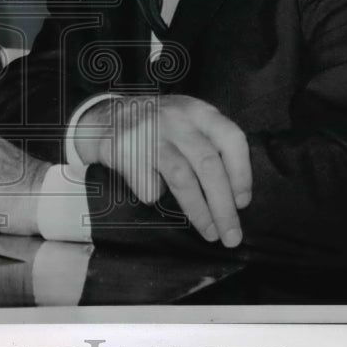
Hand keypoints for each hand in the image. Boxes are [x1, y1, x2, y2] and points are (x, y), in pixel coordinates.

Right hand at [74, 94, 251, 246]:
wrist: (103, 116)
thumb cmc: (155, 126)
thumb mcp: (185, 121)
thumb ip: (208, 143)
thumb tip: (234, 194)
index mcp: (197, 111)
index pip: (231, 139)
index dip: (242, 173)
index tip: (243, 202)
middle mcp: (176, 119)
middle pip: (209, 165)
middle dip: (224, 206)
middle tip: (232, 234)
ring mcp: (150, 134)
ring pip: (183, 179)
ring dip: (199, 212)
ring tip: (210, 232)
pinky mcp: (126, 150)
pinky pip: (148, 186)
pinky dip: (154, 196)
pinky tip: (152, 191)